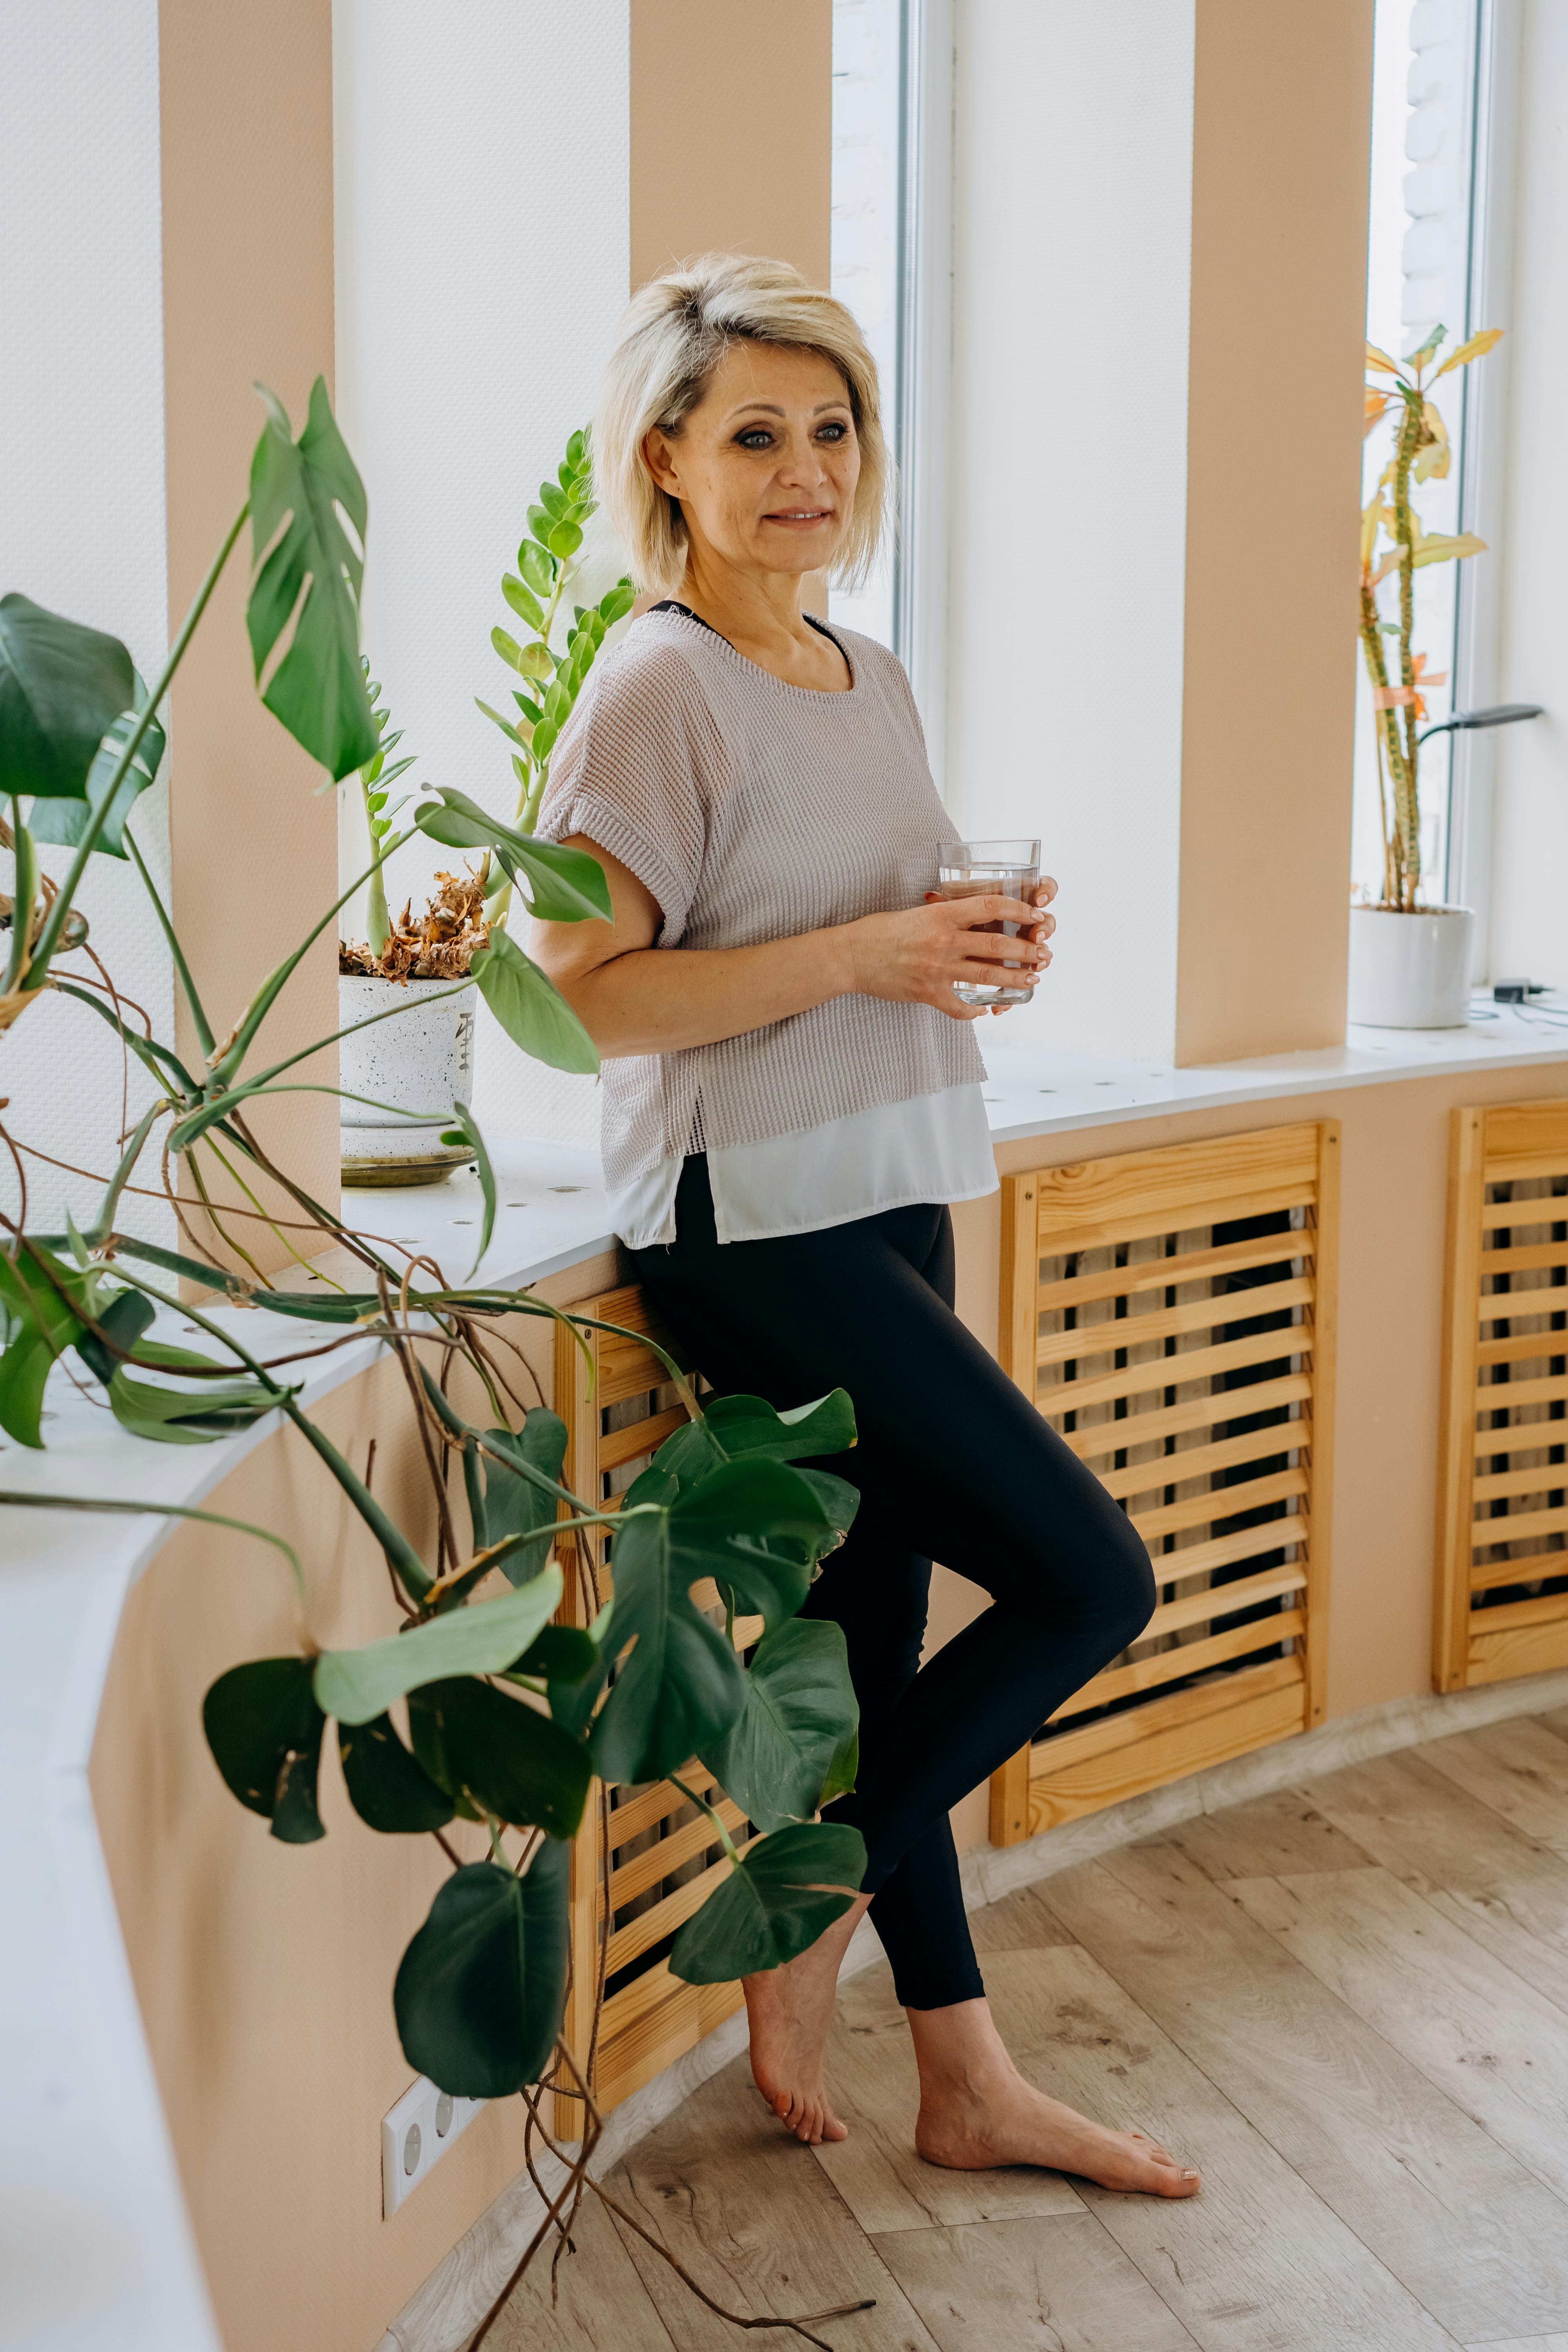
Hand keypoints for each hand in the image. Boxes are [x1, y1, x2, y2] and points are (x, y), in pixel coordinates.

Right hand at [840, 880, 1055, 1022]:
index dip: (1018, 911)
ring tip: (1032, 980)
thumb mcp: (916, 911)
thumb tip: (972, 914)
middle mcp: (943, 941)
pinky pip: (959, 1006)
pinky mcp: (927, 993)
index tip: (1035, 914)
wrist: (850, 956)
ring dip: (1015, 979)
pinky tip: (985, 1010)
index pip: (990, 907)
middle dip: (1027, 951)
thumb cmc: (880, 930)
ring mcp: (937, 969)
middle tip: (1044, 954)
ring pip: (987, 976)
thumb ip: (945, 913)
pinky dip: (975, 1010)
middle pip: (997, 946)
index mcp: (941, 913)